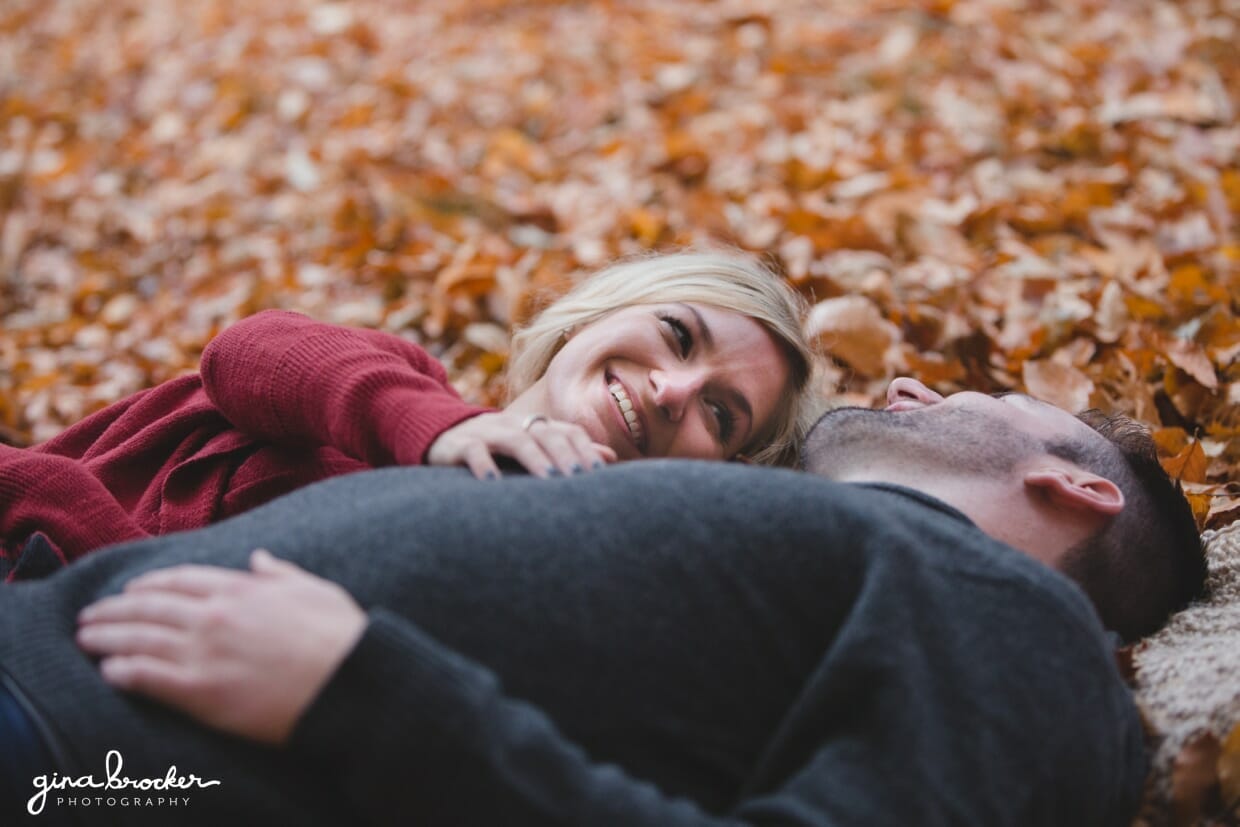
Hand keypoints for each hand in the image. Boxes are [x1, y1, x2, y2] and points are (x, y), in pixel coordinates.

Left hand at [75, 550, 365, 745]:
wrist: (346, 682)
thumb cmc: (338, 636)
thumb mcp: (313, 589)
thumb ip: (280, 572)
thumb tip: (259, 558)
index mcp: (240, 589)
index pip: (180, 581)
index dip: (150, 584)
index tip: (131, 590)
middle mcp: (214, 615)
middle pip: (149, 607)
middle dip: (114, 610)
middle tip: (90, 615)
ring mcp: (203, 652)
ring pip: (139, 639)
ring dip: (107, 637)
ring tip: (85, 639)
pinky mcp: (200, 691)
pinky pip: (147, 677)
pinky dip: (123, 672)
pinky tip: (108, 671)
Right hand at [426, 411, 616, 478]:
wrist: (439, 434)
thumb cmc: (494, 449)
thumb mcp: (530, 447)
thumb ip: (567, 451)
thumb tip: (609, 457)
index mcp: (533, 425)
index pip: (566, 431)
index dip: (584, 448)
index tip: (599, 472)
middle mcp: (513, 424)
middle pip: (545, 432)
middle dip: (564, 454)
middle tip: (580, 477)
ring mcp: (486, 432)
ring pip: (515, 439)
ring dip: (534, 458)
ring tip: (549, 479)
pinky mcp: (459, 445)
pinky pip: (473, 451)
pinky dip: (483, 465)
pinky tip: (493, 482)